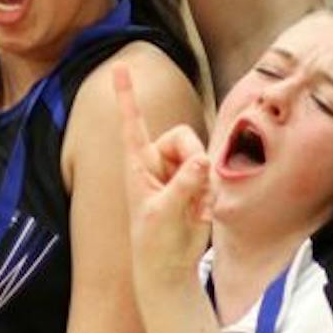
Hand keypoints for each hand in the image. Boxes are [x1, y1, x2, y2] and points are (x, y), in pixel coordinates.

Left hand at [117, 64, 212, 292]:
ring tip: (191, 209)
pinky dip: (210, 196)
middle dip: (193, 160)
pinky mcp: (197, 184)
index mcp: (137, 164)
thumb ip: (182, 185)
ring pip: (202, 155)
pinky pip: (213, 176)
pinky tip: (199, 214)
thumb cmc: (155, 241)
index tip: (119, 67)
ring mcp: (178, 171)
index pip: (132, 123)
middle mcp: (157, 161)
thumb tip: (201, 162)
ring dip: (203, 184)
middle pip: (184, 137)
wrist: (170, 265)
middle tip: (192, 189)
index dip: (127, 95)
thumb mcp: (162, 213)